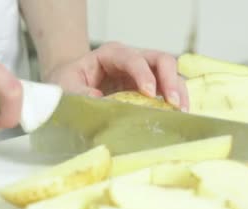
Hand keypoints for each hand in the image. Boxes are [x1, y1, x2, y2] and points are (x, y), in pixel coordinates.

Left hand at [43, 42, 188, 110]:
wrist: (72, 84)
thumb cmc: (69, 82)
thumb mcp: (66, 86)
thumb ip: (79, 92)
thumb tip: (99, 100)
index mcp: (111, 55)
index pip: (132, 58)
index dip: (143, 74)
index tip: (150, 93)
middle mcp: (132, 60)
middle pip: (160, 59)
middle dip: (170, 79)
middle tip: (173, 103)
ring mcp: (144, 73)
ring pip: (170, 73)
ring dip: (179, 91)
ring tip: (181, 112)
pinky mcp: (150, 87)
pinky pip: (169, 88)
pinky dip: (177, 100)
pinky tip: (178, 115)